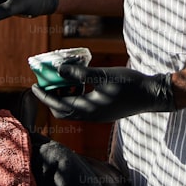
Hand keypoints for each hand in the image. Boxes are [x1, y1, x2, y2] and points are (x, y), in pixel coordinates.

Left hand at [31, 64, 174, 122]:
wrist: (152, 95)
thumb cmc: (130, 83)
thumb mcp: (104, 75)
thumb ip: (81, 74)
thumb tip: (59, 70)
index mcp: (89, 109)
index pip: (59, 104)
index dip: (44, 96)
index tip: (33, 86)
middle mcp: (91, 116)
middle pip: (63, 111)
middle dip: (51, 98)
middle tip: (44, 83)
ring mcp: (98, 116)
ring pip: (73, 111)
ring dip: (63, 97)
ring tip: (60, 81)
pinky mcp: (104, 112)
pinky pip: (83, 108)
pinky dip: (75, 98)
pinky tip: (79, 84)